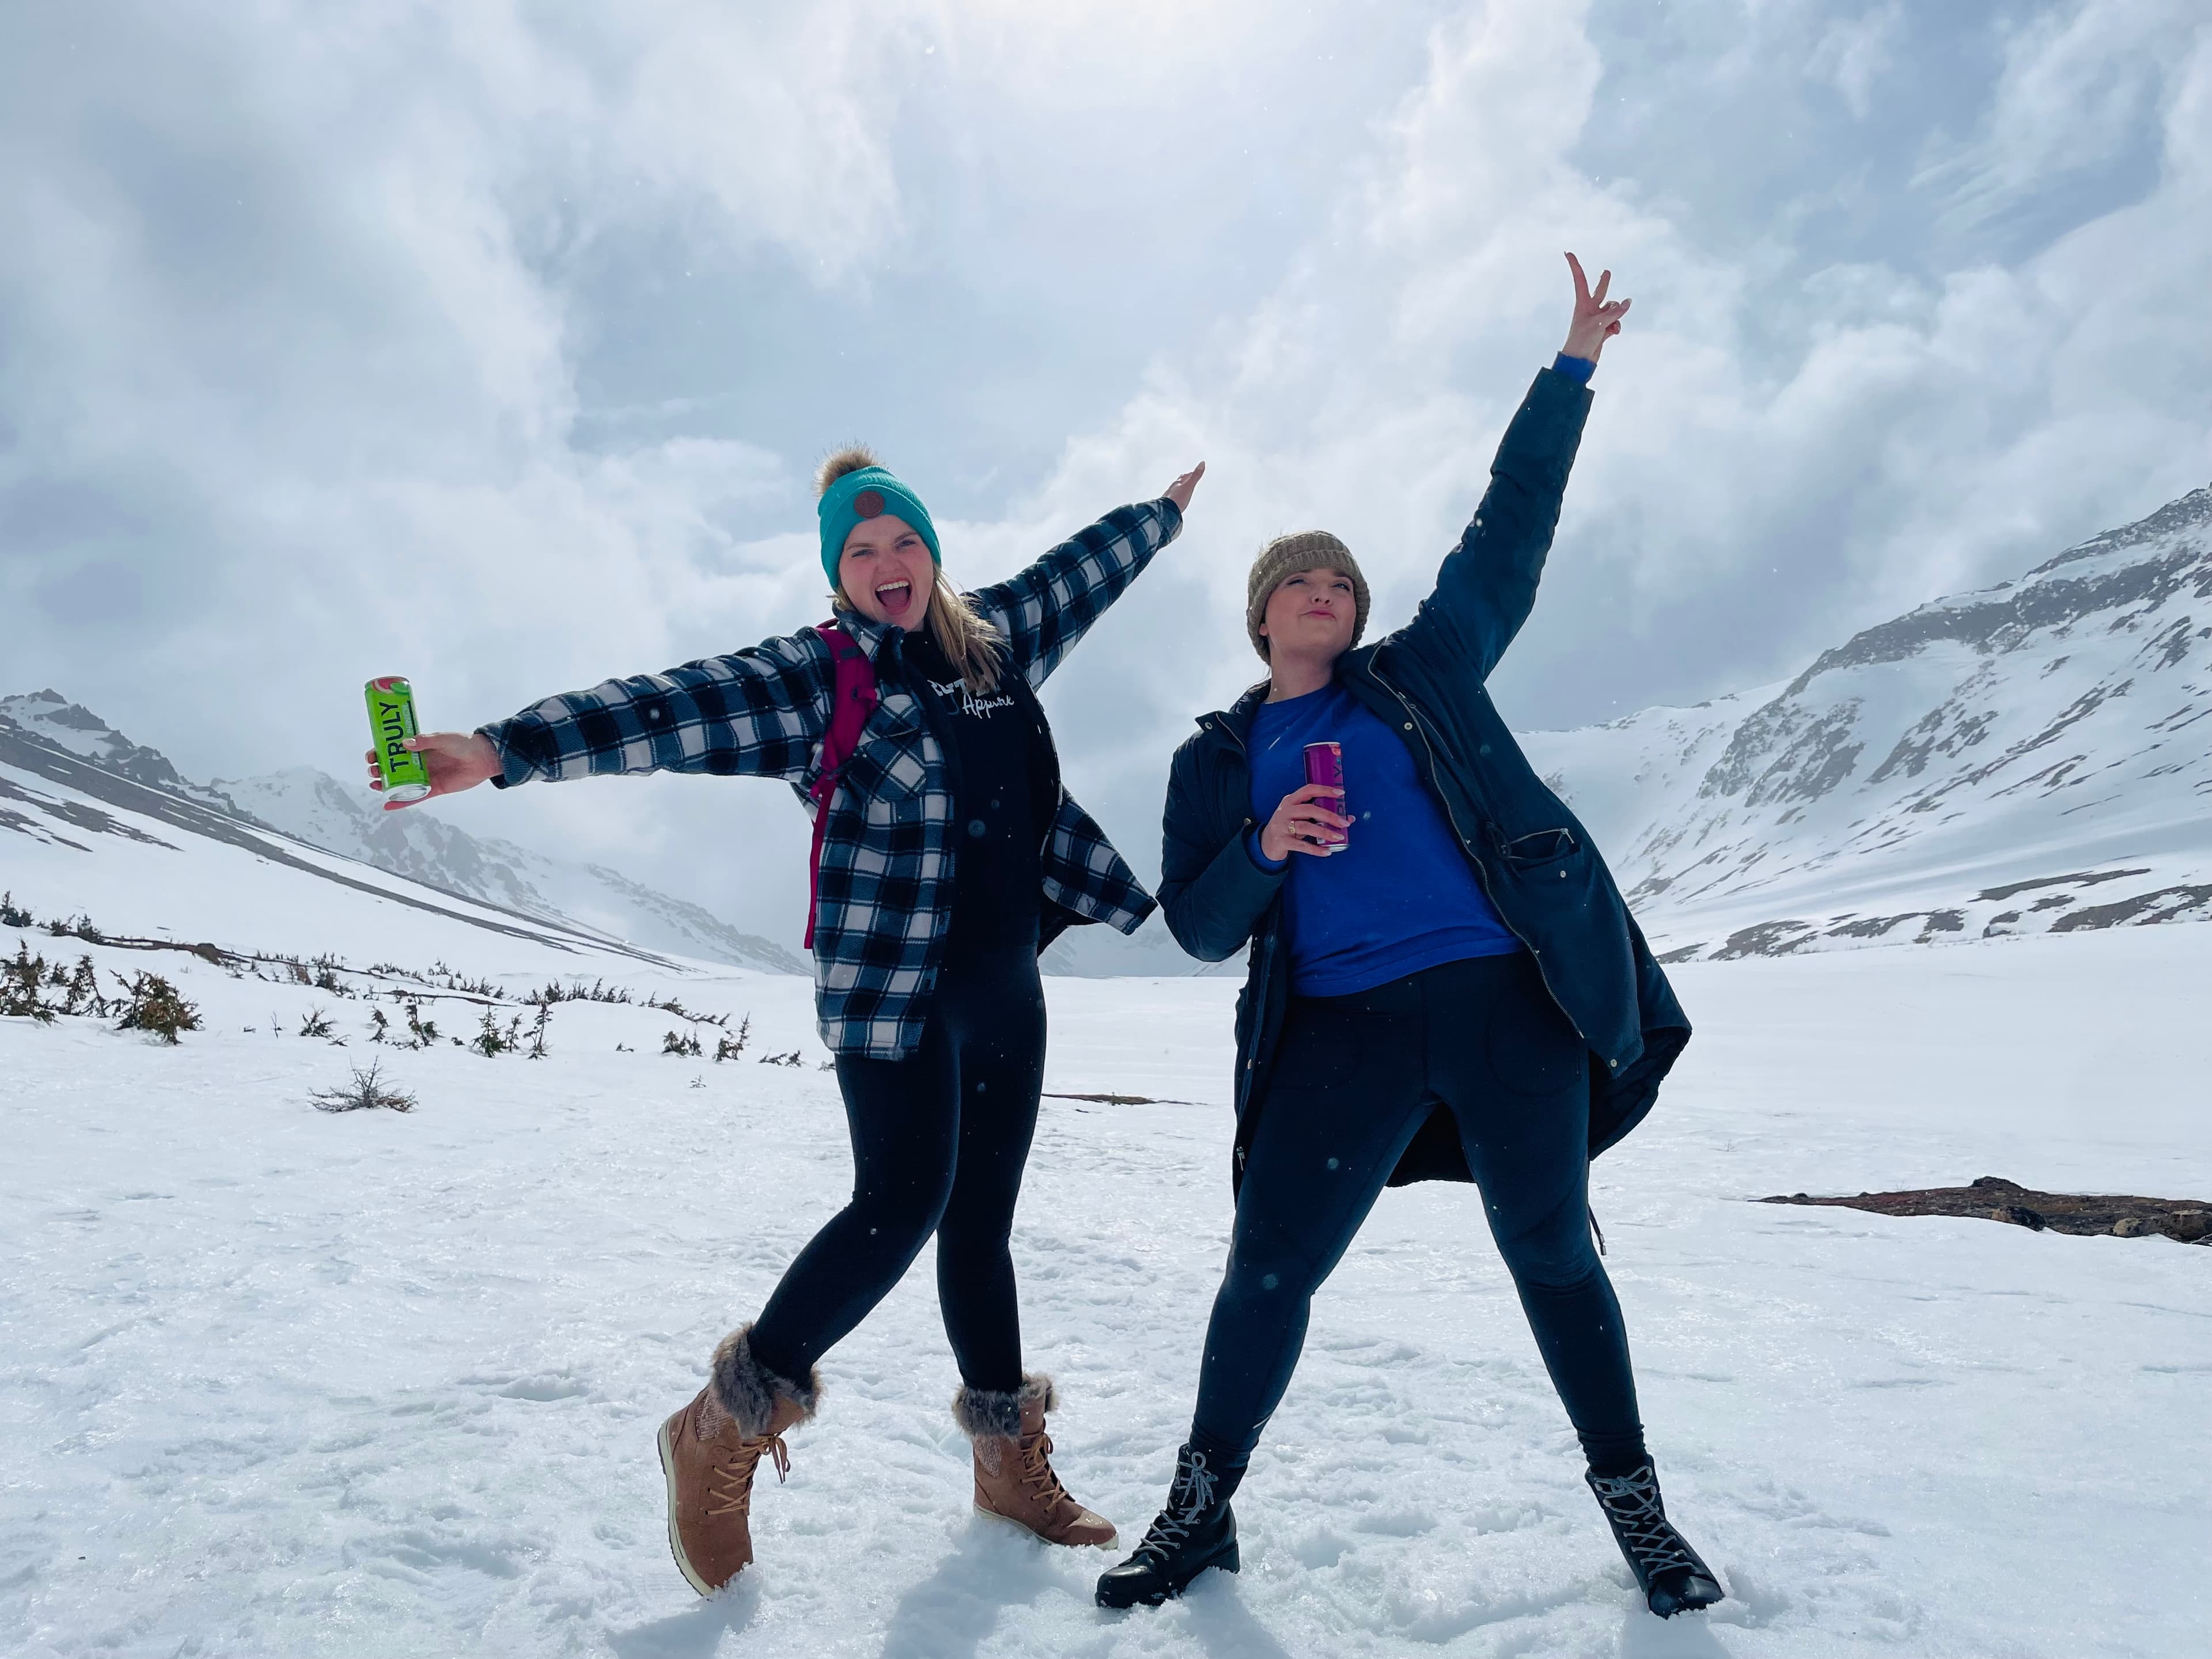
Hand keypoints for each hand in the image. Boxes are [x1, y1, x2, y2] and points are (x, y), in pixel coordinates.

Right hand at [363, 730, 501, 810]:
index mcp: (419, 748)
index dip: (380, 753)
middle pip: (393, 768)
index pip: (393, 750)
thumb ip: (425, 741)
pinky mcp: (434, 789)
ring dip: (386, 785)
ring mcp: (425, 776)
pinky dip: (401, 802)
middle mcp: (419, 763)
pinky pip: (414, 797)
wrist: (484, 758)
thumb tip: (404, 744)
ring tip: (376, 785)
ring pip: (401, 783)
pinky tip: (387, 806)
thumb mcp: (443, 738)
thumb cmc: (464, 744)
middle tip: (373, 771)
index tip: (372, 756)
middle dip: (380, 770)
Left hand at [1162, 461, 1205, 513]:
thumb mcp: (1189, 486)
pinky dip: (1175, 498)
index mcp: (1178, 483)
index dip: (1190, 474)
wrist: (1166, 511)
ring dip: (1178, 489)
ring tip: (1181, 489)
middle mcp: (1172, 489)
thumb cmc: (1177, 499)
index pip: (1185, 476)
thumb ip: (1195, 476)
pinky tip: (1175, 502)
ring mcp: (1168, 497)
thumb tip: (1202, 463)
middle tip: (1186, 478)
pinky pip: (1172, 499)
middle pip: (1179, 482)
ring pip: (1174, 490)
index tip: (1192, 472)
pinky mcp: (1167, 505)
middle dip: (1183, 480)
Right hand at [1259, 781, 1348, 861]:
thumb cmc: (1288, 826)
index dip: (1325, 790)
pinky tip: (1326, 851)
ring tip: (1338, 837)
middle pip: (1309, 809)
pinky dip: (1315, 849)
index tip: (1341, 793)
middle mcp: (1285, 811)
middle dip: (1329, 816)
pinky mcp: (1282, 841)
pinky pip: (1301, 846)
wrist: (1266, 842)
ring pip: (1305, 827)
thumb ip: (1321, 816)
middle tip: (1344, 823)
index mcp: (1290, 800)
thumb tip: (1349, 818)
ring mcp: (1282, 826)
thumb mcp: (1301, 817)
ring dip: (1324, 832)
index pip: (1308, 790)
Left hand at [1562, 252, 1629, 362]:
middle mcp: (1589, 308)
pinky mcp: (1603, 329)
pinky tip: (1613, 334)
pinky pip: (1615, 322)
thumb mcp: (1600, 324)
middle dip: (1604, 283)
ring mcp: (1597, 319)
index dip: (1575, 266)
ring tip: (1612, 326)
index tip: (1568, 252)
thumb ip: (1615, 311)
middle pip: (1600, 292)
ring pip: (1613, 309)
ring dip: (1617, 315)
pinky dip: (1616, 326)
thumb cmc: (1583, 340)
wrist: (1579, 361)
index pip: (1580, 280)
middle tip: (1607, 271)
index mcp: (1582, 303)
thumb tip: (1628, 302)